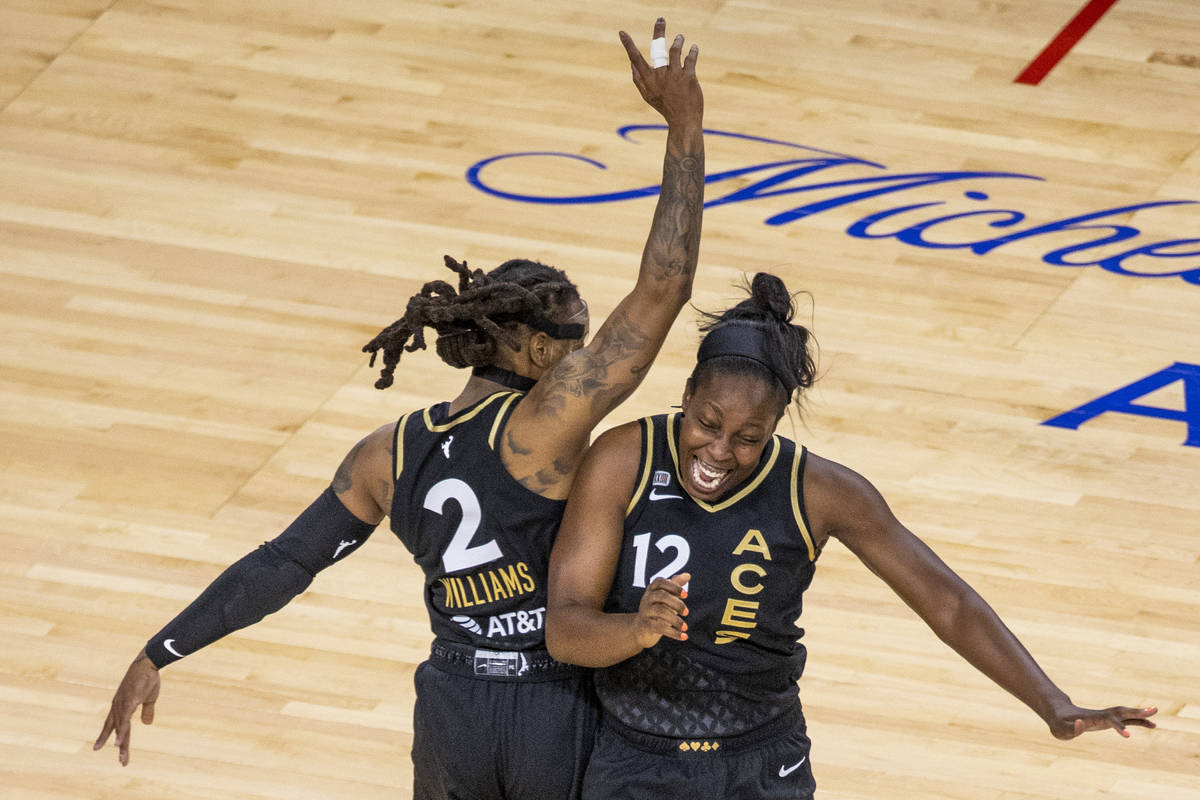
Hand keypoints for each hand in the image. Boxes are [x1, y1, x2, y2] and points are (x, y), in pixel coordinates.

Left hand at [94, 649, 160, 765]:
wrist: (148, 662)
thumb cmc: (148, 678)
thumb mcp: (148, 698)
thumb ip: (146, 711)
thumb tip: (146, 724)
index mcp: (121, 705)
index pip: (114, 724)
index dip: (109, 737)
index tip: (103, 749)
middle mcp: (118, 706)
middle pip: (117, 729)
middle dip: (119, 745)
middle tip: (121, 762)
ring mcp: (122, 704)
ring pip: (121, 728)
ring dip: (121, 742)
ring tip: (120, 756)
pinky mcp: (129, 701)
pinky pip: (124, 720)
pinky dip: (121, 732)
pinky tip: (119, 743)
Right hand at [619, 18, 702, 124]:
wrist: (683, 120)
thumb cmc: (665, 107)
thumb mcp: (648, 96)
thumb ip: (638, 80)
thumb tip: (631, 63)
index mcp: (648, 80)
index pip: (635, 59)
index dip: (628, 45)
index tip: (622, 32)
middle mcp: (660, 76)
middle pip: (657, 48)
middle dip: (658, 31)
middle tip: (660, 18)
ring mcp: (674, 76)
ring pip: (675, 50)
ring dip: (678, 40)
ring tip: (680, 37)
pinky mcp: (688, 77)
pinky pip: (690, 58)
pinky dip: (692, 51)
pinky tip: (693, 48)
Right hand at [633, 572, 689, 647]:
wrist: (640, 629)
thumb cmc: (657, 610)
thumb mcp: (666, 597)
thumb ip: (675, 586)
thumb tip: (687, 575)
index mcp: (652, 589)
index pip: (660, 582)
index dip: (674, 586)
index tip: (686, 595)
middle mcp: (647, 599)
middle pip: (661, 596)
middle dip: (676, 603)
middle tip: (687, 612)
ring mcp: (645, 612)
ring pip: (660, 611)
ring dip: (676, 620)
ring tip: (685, 627)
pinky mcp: (646, 625)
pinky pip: (660, 628)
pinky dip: (674, 633)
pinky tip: (684, 636)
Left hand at [1047, 702, 1156, 739]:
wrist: (1058, 715)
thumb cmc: (1059, 724)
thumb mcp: (1060, 730)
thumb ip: (1070, 728)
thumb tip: (1081, 723)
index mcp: (1092, 718)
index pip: (1108, 721)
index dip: (1119, 728)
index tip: (1129, 737)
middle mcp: (1101, 715)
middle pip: (1121, 712)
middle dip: (1136, 712)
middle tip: (1153, 710)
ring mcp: (1106, 717)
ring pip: (1126, 715)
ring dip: (1141, 715)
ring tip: (1156, 718)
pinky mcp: (1108, 721)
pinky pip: (1127, 720)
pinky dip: (1139, 721)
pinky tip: (1152, 725)